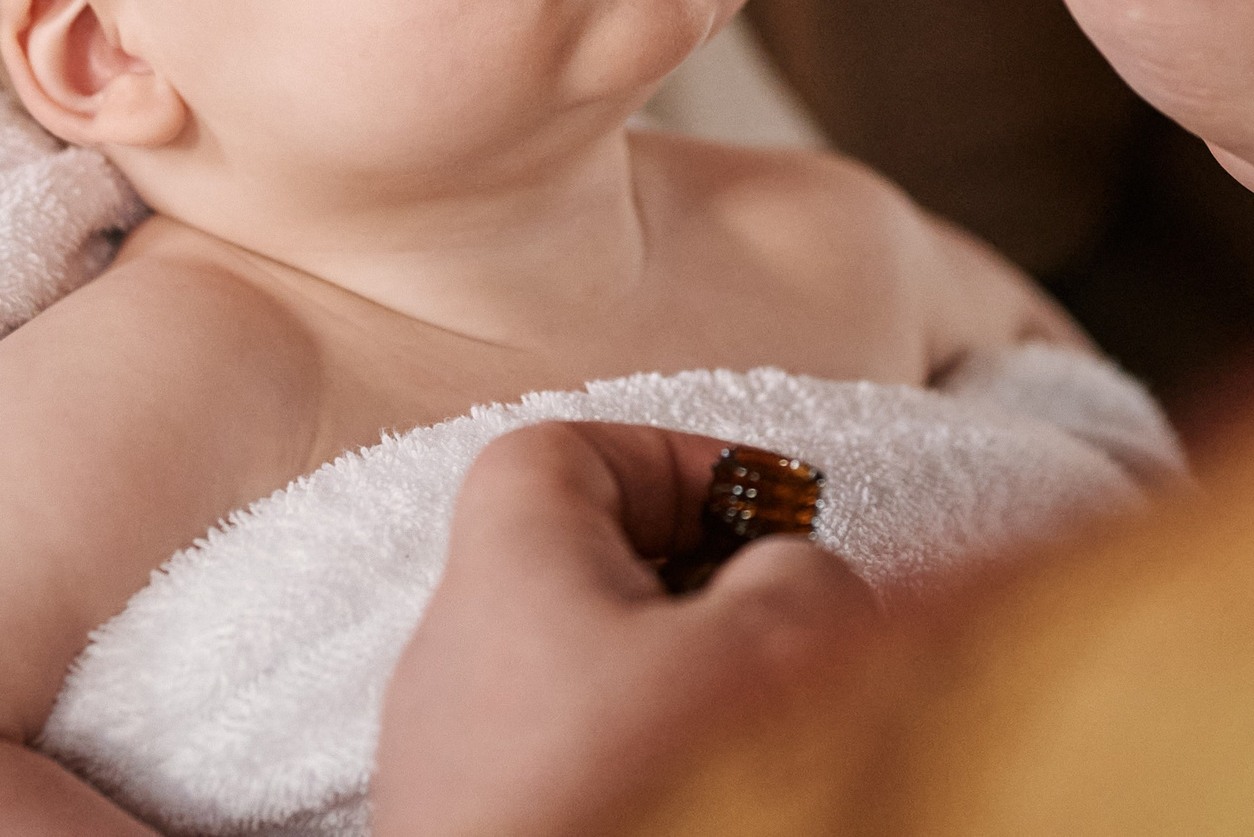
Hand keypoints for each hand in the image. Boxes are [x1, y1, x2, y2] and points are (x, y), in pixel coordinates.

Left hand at [372, 423, 878, 836]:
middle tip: (792, 642)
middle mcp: (455, 658)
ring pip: (590, 691)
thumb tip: (791, 579)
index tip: (773, 512)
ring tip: (772, 746)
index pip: (563, 451)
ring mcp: (454, 772)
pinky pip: (578, 779)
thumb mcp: (772, 646)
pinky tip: (721, 802)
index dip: (676, 459)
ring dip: (690, 704)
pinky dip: (652, 777)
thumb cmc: (636, 798)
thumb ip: (798, 576)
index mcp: (503, 569)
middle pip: (587, 577)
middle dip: (707, 601)